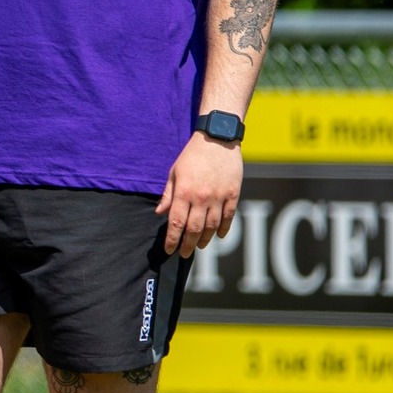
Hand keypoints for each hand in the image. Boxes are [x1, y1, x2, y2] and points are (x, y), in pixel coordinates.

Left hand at [156, 132, 242, 256]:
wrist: (217, 139)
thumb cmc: (192, 155)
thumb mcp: (174, 173)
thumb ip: (168, 195)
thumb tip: (159, 214)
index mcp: (184, 192)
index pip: (176, 223)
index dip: (172, 239)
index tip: (170, 250)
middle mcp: (201, 197)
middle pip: (194, 229)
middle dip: (187, 244)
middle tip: (184, 254)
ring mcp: (219, 197)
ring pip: (213, 226)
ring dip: (205, 239)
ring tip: (199, 246)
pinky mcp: (233, 194)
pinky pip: (229, 217)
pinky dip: (224, 229)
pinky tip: (220, 236)